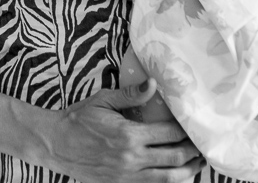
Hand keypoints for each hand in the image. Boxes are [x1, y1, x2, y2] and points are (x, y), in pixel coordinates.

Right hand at [37, 79, 205, 182]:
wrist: (55, 145)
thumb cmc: (78, 120)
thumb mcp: (103, 101)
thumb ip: (130, 95)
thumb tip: (153, 84)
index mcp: (128, 135)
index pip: (168, 133)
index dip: (185, 131)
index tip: (194, 127)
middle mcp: (131, 158)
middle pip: (173, 158)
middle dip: (192, 153)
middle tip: (202, 147)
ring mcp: (126, 176)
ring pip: (167, 178)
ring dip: (186, 173)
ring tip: (196, 165)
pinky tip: (174, 177)